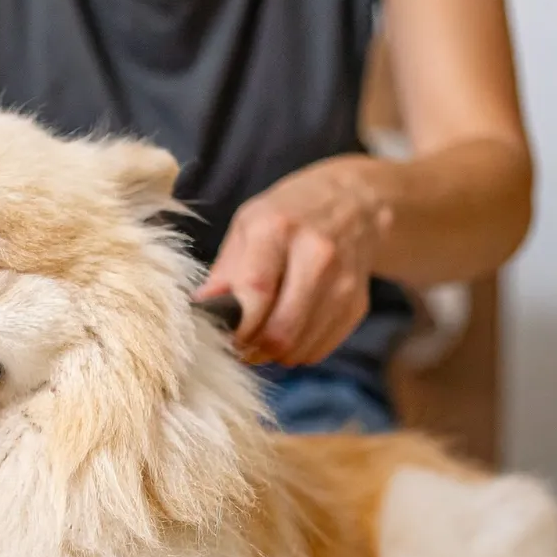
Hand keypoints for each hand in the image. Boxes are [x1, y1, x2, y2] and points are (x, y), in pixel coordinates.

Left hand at [193, 156, 391, 365]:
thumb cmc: (287, 215)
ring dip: (274, 355)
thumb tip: (199, 313)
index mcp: (278, 228)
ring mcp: (343, 280)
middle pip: (281, 330)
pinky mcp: (357, 303)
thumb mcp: (247, 226)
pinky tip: (289, 330)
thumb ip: (224, 272)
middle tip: (241, 346)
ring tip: (262, 338)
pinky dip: (298, 351)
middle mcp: (317, 253)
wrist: (355, 202)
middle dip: (254, 350)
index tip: (224, 337)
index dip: (236, 328)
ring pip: (300, 348)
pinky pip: (320, 349)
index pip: (255, 294)